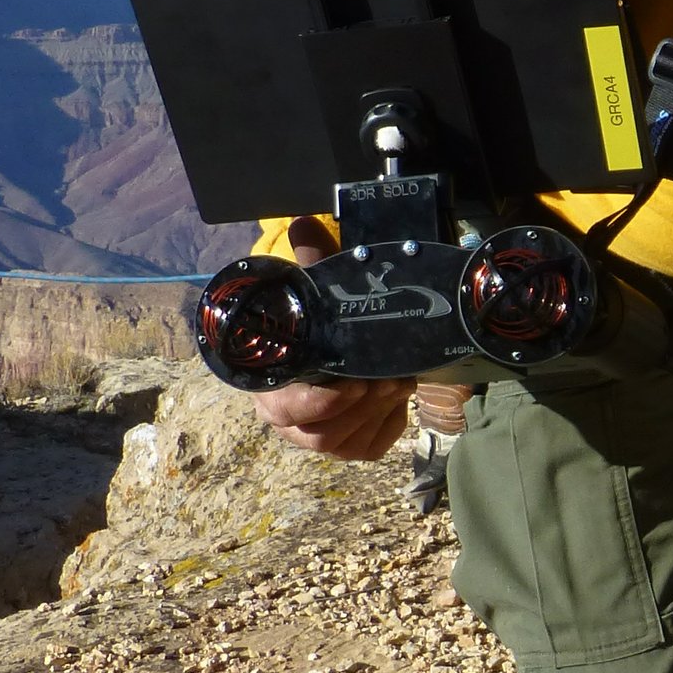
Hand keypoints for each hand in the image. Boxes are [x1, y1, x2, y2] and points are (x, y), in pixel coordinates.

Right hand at [243, 222, 413, 459]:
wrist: (331, 343)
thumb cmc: (313, 320)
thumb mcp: (312, 289)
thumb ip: (310, 260)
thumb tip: (303, 224)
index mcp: (272, 388)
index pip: (286, 410)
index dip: (319, 403)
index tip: (351, 381)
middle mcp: (291, 422)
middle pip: (322, 435)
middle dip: (361, 407)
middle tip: (389, 378)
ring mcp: (321, 437)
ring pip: (347, 443)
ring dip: (378, 413)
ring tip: (400, 382)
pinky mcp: (351, 445)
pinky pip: (371, 448)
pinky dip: (389, 427)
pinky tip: (400, 401)